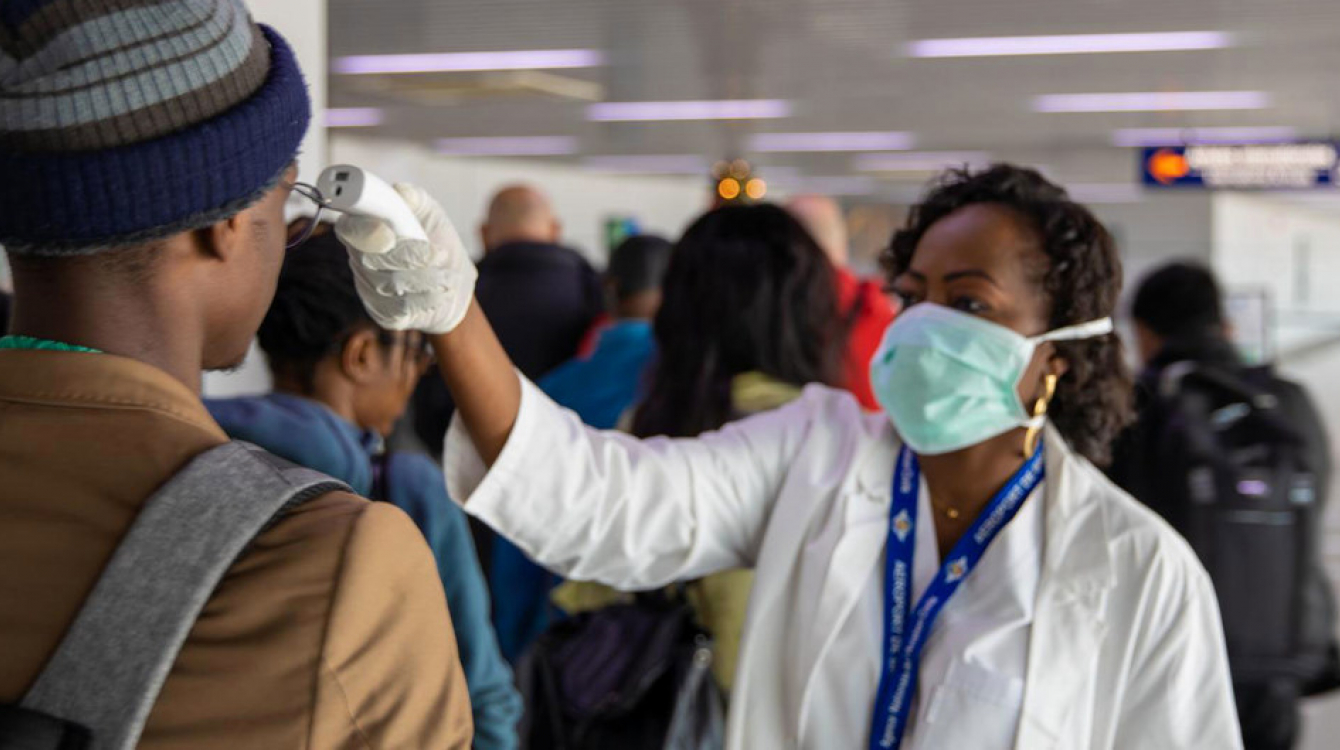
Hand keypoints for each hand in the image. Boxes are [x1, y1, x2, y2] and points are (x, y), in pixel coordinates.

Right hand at [334, 183, 477, 333]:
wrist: (455, 287)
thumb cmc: (438, 244)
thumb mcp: (433, 215)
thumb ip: (416, 199)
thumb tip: (401, 191)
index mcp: (365, 229)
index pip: (348, 228)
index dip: (364, 232)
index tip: (390, 235)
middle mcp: (360, 259)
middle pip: (370, 259)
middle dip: (409, 257)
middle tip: (439, 255)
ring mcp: (368, 288)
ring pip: (388, 284)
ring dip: (426, 278)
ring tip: (448, 275)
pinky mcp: (382, 312)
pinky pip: (399, 307)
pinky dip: (427, 298)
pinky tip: (440, 292)